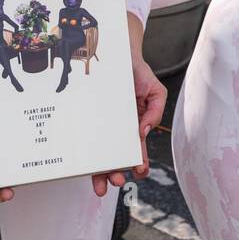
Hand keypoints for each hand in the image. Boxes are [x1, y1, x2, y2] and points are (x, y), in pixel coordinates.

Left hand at [91, 53, 166, 196]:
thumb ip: (155, 111)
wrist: (121, 55)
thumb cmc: (139, 74)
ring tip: (101, 183)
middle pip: (115, 157)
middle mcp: (116, 130)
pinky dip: (83, 150)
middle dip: (116, 172)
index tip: (139, 170)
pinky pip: (85, 135)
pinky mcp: (88, 118)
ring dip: (100, 172)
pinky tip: (82, 162)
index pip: (137, 151)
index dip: (138, 163)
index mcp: (135, 127)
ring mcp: (101, 125)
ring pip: (98, 153)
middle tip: (116, 180)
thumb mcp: (156, 91)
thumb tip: (144, 131)